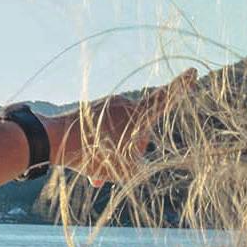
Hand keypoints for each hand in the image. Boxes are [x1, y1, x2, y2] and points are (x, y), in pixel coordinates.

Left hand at [49, 69, 197, 187]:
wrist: (54, 140)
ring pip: (118, 134)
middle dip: (131, 152)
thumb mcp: (123, 170)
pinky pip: (101, 133)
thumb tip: (133, 165)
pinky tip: (89, 169)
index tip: (193, 71)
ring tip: (97, 174)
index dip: (181, 88)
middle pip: (138, 131)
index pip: (165, 99)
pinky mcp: (91, 112)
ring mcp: (106, 106)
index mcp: (138, 115)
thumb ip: (137, 167)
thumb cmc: (93, 154)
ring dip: (111, 155)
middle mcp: (124, 105)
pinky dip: (98, 150)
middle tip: (117, 169)